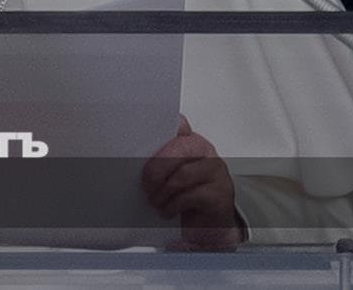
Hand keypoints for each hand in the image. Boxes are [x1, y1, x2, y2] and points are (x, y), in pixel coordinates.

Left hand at [142, 115, 243, 250]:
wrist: (209, 228)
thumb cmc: (187, 200)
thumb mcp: (171, 177)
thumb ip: (160, 163)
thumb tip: (133, 162)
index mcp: (192, 143)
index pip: (179, 125)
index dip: (162, 128)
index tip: (144, 141)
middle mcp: (206, 154)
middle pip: (178, 149)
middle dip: (156, 169)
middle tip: (147, 185)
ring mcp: (216, 173)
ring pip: (182, 174)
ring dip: (163, 191)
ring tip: (155, 201)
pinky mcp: (219, 195)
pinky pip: (190, 196)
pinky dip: (173, 205)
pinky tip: (168, 210)